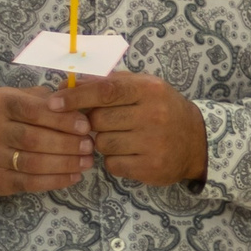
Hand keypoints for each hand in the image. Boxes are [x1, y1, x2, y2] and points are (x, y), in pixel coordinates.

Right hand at [0, 85, 95, 195]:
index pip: (33, 111)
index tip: (85, 126)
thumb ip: (48, 99)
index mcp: (0, 104)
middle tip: (89, 146)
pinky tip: (74, 176)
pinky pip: (30, 183)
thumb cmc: (7, 118)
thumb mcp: (20, 99)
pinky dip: (55, 181)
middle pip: (34, 139)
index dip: (62, 119)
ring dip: (65, 164)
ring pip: (33, 163)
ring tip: (86, 161)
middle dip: (66, 144)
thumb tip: (81, 104)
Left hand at [71, 71, 208, 185]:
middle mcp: (153, 114)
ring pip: (102, 144)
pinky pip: (112, 165)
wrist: (197, 141)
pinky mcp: (151, 167)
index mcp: (148, 89)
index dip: (75, 96)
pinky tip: (130, 154)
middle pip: (98, 120)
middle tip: (107, 123)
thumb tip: (67, 83)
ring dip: (104, 143)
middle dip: (94, 123)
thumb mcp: (144, 87)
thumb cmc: (162, 109)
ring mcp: (153, 143)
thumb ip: (109, 83)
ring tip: (123, 138)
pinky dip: (115, 161)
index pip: (104, 90)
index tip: (53, 102)